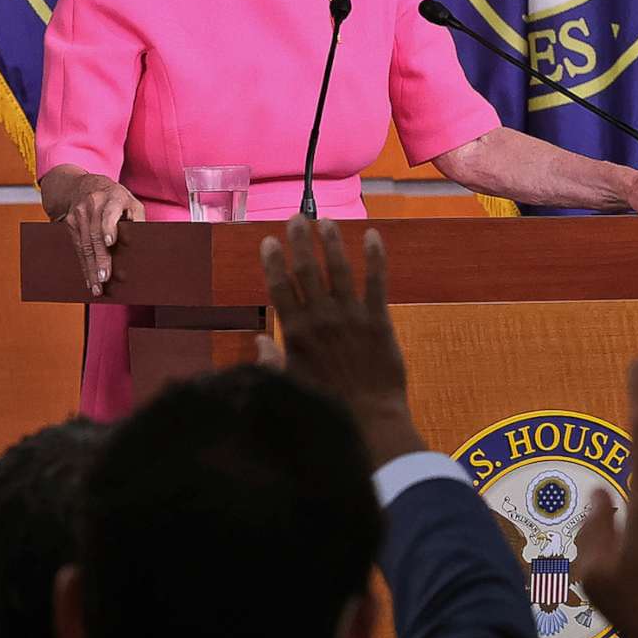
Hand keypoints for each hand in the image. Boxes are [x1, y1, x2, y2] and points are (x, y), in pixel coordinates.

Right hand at [56, 172, 139, 296]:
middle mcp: (93, 204)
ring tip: (97, 287)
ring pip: (85, 245)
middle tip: (105, 278)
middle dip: (100, 259)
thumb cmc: (114, 196)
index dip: (108, 227)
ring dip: (91, 268)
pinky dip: (84, 265)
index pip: (108, 213)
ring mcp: (78, 214)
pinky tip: (89, 279)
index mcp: (112, 197)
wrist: (83, 185)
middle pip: (95, 235)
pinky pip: (77, 248)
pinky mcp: (70, 223)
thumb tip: (143, 242)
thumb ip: (137, 218)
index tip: (110, 242)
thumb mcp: (131, 201)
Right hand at [257, 218, 422, 463]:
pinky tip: (373, 235)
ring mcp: (351, 317)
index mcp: (296, 333)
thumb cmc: (326, 407)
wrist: (369, 420)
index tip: (270, 241)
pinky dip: (375, 257)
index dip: (274, 262)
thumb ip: (272, 361)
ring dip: (332, 242)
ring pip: (340, 270)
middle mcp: (321, 318)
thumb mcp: (290, 385)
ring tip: (326, 221)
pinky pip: (377, 282)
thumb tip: (258, 342)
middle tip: (297, 218)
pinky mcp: (379, 321)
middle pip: (308, 271)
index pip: (281, 288)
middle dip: (301, 242)